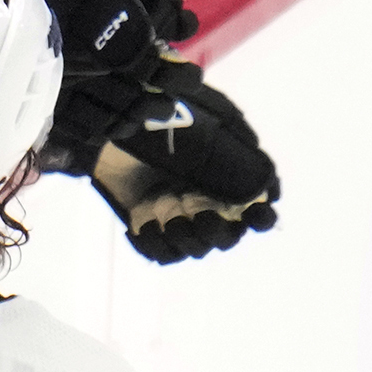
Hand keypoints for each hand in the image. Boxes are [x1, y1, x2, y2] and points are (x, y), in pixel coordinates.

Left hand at [61, 62, 278, 262]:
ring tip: (167, 220)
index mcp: (229, 179)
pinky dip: (154, 247)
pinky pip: (160, 253)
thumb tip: (261, 187)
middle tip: (202, 216)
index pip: (258, 209)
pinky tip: (142, 226)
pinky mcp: (149, 224)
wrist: (109, 121)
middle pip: (228, 237)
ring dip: (186, 241)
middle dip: (219, 232)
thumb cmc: (160, 117)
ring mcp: (178, 215)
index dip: (262, 217)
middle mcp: (207, 202)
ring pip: (196, 248)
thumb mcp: (200, 125)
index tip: (255, 215)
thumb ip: (231, 152)